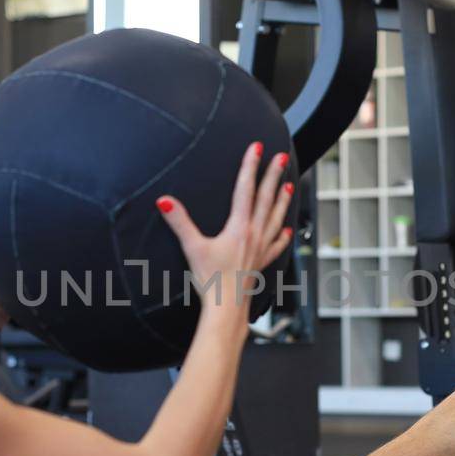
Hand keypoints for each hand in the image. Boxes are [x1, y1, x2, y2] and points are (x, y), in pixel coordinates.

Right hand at [158, 142, 294, 313]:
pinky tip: (286, 230)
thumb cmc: (211, 280)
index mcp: (239, 227)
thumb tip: (164, 201)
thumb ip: (179, 222)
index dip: (250, 165)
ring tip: (289, 185)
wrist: (227, 308)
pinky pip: (276, 245)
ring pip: (276, 218)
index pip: (245, 188)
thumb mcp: (192, 247)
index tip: (257, 147)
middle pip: (267, 198)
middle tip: (281, 157)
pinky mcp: (261, 262)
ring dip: (283, 200)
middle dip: (273, 175)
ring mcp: (260, 248)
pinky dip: (282, 235)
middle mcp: (254, 234)